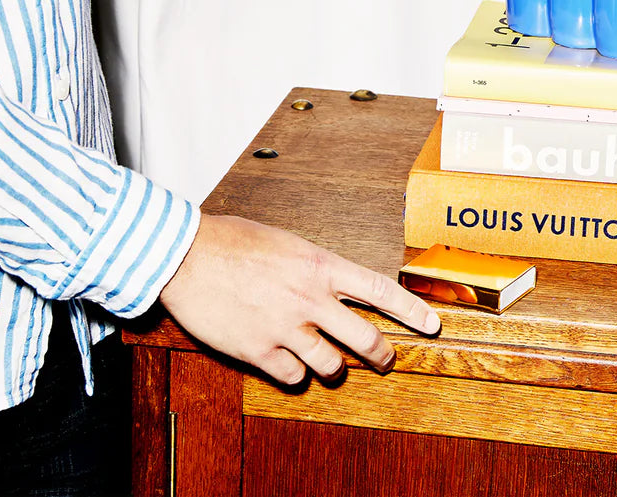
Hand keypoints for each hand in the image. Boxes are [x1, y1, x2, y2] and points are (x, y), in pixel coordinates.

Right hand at [158, 215, 439, 383]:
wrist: (184, 255)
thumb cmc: (234, 241)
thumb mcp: (289, 244)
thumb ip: (317, 269)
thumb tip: (336, 286)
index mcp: (321, 266)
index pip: (381, 291)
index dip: (412, 312)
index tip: (432, 326)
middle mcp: (310, 298)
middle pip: (365, 339)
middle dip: (382, 354)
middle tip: (387, 359)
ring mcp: (285, 327)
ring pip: (331, 366)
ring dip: (334, 368)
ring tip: (331, 363)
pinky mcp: (257, 349)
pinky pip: (292, 375)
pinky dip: (295, 373)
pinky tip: (290, 362)